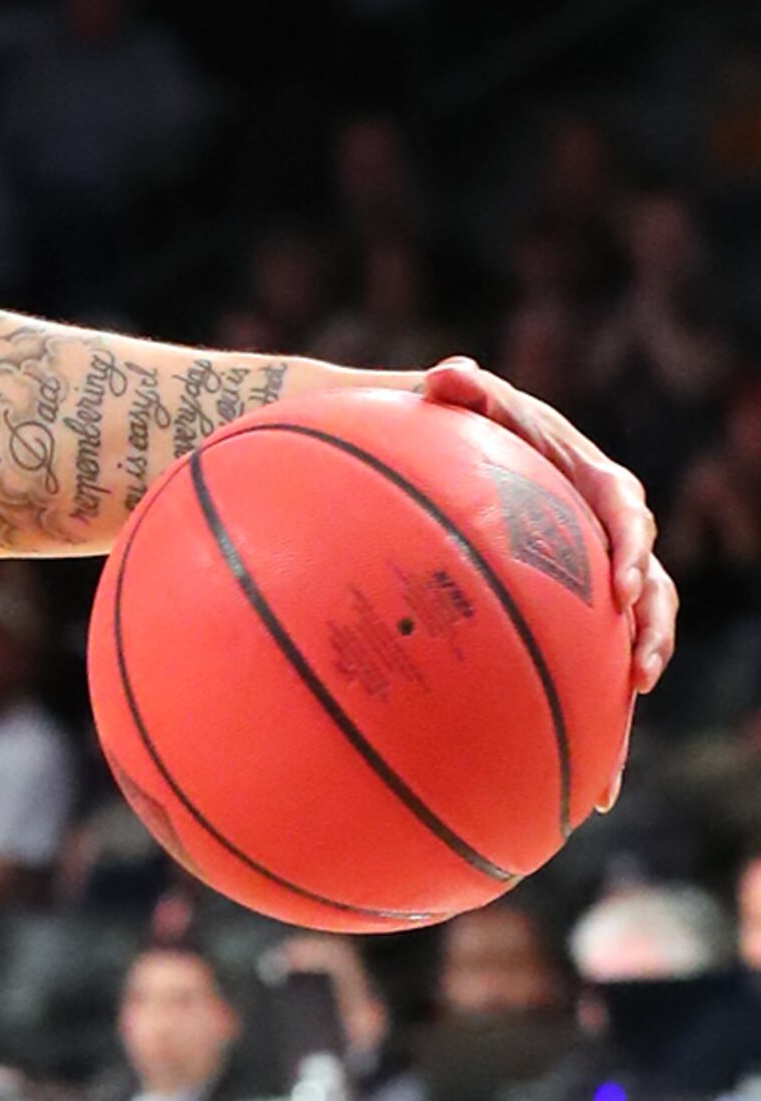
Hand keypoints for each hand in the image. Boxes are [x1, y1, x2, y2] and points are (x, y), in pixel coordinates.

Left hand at [418, 357, 676, 696]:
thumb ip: (464, 389)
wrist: (465, 445)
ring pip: (642, 614)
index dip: (632, 552)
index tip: (620, 589)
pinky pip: (604, 636)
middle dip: (653, 621)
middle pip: (652, 578)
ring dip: (644, 651)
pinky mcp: (582, 593)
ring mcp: (601, 564)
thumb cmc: (470, 422)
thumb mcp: (467, 399)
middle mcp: (611, 527)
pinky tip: (592, 725)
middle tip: (638, 664)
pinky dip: (605, 675)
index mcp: (596, 482)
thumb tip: (447, 375)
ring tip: (636, 692)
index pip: (627, 514)